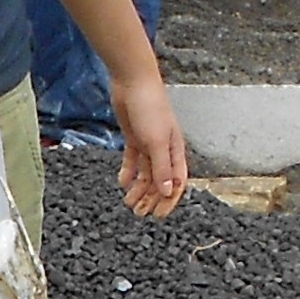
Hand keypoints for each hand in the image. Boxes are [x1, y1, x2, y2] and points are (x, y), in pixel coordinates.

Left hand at [110, 70, 189, 218]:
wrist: (133, 82)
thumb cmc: (150, 108)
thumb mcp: (156, 141)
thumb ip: (161, 167)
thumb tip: (168, 191)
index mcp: (175, 150)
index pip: (177, 182)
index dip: (169, 200)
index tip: (158, 216)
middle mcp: (164, 149)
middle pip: (159, 180)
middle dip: (151, 198)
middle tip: (139, 213)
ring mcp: (148, 143)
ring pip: (145, 173)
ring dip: (138, 189)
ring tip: (128, 203)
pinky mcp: (134, 137)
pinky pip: (133, 160)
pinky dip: (129, 172)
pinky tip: (122, 182)